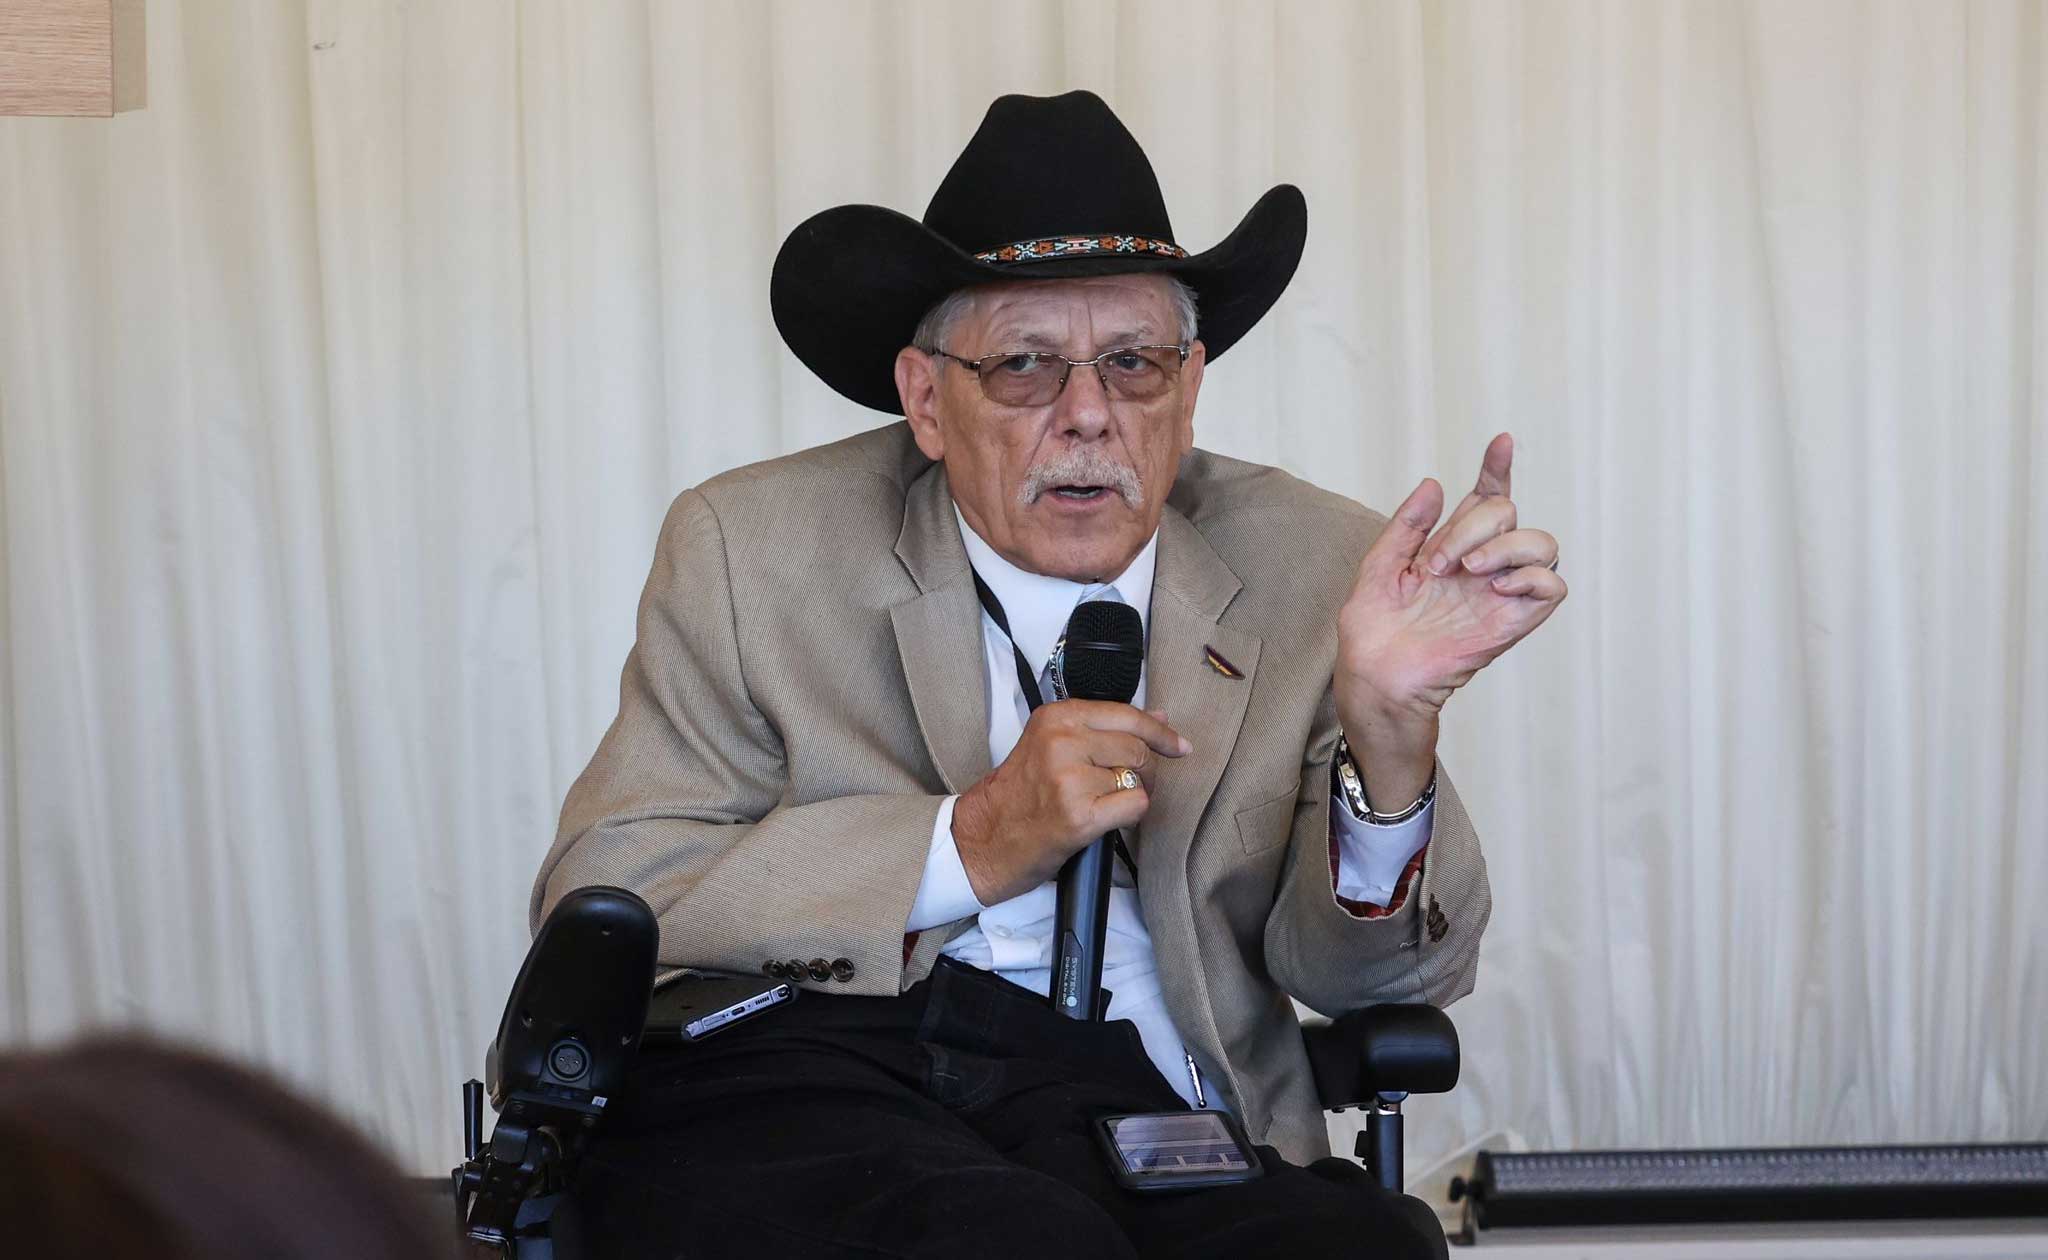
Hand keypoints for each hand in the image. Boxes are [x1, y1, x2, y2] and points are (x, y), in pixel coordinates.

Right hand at [952, 701, 1190, 905]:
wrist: (985, 838)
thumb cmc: (1019, 794)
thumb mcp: (1052, 746)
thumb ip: (1104, 729)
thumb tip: (1157, 717)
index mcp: (1057, 717)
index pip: (1126, 715)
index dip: (1160, 732)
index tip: (1178, 745)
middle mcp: (1062, 741)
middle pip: (1137, 748)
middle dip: (1144, 770)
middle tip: (1126, 785)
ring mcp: (1070, 778)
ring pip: (1137, 779)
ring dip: (1128, 795)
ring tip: (1098, 804)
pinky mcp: (1079, 814)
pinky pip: (1135, 806)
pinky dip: (1128, 816)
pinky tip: (1104, 819)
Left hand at [1334, 434, 1565, 799]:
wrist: (1375, 675)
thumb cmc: (1374, 629)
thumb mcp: (1380, 566)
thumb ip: (1407, 526)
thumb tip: (1433, 484)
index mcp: (1452, 547)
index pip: (1487, 499)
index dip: (1497, 469)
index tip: (1500, 441)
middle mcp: (1482, 565)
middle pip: (1508, 512)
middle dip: (1472, 525)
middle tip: (1435, 563)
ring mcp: (1500, 593)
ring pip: (1542, 543)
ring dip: (1504, 545)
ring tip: (1467, 571)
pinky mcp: (1512, 623)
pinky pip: (1552, 587)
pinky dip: (1532, 576)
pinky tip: (1495, 584)